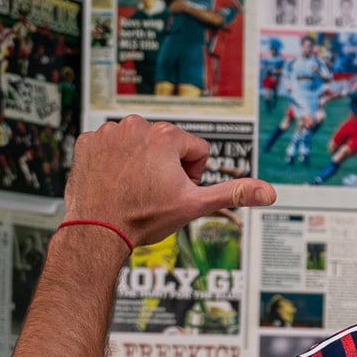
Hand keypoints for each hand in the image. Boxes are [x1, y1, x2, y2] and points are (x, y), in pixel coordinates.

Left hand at [62, 117, 275, 249]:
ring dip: (140, 163)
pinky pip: (111, 146)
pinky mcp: (87, 141)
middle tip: (153, 193)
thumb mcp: (194, 206)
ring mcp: (109, 132)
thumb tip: (269, 192)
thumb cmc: (144, 218)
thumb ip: (233, 193)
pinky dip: (114, 162)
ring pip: (139, 145)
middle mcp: (136, 126)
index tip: (174, 192)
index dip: (192, 176)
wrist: (96, 230)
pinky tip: (112, 182)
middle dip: (166, 167)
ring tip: (132, 188)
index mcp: (166, 136)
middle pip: (167, 144)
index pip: (196, 150)